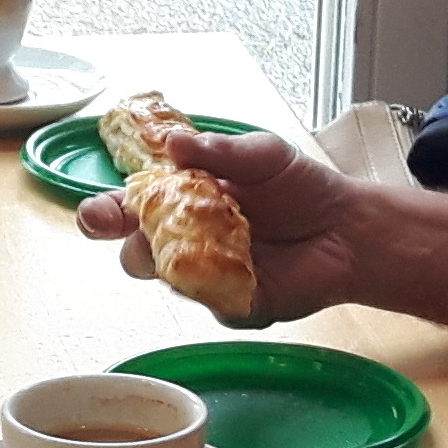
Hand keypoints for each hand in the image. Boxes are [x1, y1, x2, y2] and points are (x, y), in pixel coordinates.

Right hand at [77, 126, 377, 323]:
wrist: (347, 227)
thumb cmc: (301, 187)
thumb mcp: (262, 154)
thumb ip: (218, 149)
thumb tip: (173, 142)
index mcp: (180, 200)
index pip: (128, 209)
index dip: (105, 213)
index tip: (101, 213)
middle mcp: (185, 241)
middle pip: (134, 254)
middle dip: (133, 246)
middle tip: (149, 234)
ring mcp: (206, 277)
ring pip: (169, 281)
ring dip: (180, 263)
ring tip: (213, 240)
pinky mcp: (233, 305)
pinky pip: (213, 304)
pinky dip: (223, 287)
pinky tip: (250, 267)